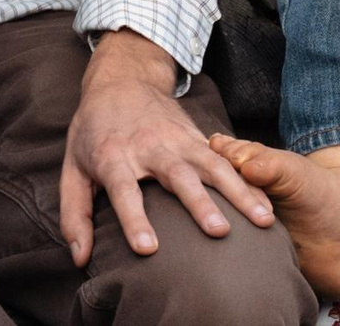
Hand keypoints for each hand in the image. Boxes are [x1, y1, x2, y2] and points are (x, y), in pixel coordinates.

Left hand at [60, 31, 272, 263]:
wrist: (122, 80)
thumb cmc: (93, 131)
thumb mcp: (72, 168)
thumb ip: (74, 215)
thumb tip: (78, 258)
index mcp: (114, 157)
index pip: (124, 190)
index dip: (134, 219)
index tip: (148, 249)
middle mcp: (150, 147)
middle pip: (178, 176)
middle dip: (199, 204)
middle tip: (218, 232)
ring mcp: (179, 140)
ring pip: (214, 165)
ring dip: (238, 191)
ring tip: (263, 220)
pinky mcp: (199, 138)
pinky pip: (227, 159)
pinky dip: (249, 180)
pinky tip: (267, 202)